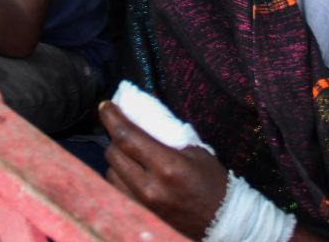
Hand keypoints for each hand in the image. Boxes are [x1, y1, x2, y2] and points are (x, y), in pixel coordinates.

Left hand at [99, 101, 227, 238]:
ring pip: (111, 173)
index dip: (112, 118)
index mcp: (167, 166)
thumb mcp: (196, 152)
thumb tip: (142, 116)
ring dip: (116, 158)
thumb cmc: (213, 184)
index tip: (105, 106)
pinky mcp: (140, 214)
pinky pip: (116, 190)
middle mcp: (150, 186)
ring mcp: (142, 204)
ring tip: (127, 150)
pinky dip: (119, 176)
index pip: (127, 137)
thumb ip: (168, 135)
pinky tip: (130, 169)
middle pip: (114, 154)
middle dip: (113, 136)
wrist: (223, 222)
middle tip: (120, 126)